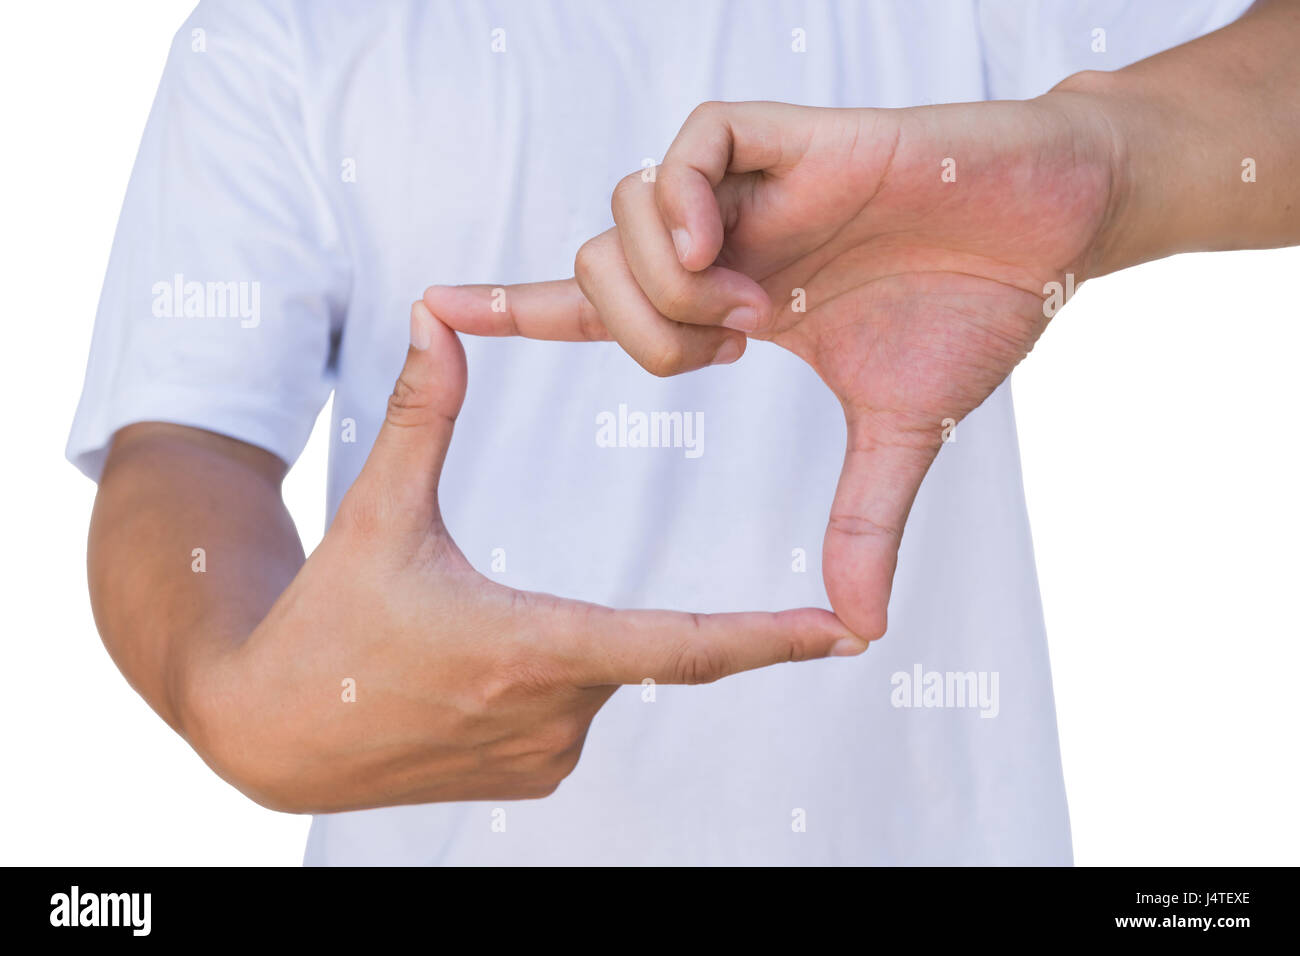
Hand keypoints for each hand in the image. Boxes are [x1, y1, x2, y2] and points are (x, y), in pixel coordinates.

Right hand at [187, 303, 860, 812]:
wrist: (270, 733)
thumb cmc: (326, 623)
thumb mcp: (375, 513)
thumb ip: (423, 415)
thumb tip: (436, 316)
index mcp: (531, 647)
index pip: (681, 648)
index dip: (768, 638)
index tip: (842, 633)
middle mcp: (555, 718)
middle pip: (637, 643)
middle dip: (618, 608)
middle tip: (521, 601)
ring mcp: (546, 759)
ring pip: (604, 673)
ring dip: (572, 640)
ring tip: (472, 637)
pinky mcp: (533, 778)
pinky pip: (577, 709)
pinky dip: (556, 675)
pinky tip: (482, 670)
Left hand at [423, 94, 1118, 639]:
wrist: (1057, 223)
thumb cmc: (979, 306)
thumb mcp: (901, 432)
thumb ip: (863, 519)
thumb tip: (862, 629)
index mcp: (735, 301)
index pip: (599, 306)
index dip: (518, 308)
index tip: (440, 309)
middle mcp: (729, 239)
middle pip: (599, 269)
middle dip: (637, 332)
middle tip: (730, 356)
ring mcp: (753, 187)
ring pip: (627, 213)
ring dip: (672, 286)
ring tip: (756, 312)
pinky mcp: (791, 137)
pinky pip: (689, 149)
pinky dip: (690, 205)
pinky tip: (731, 253)